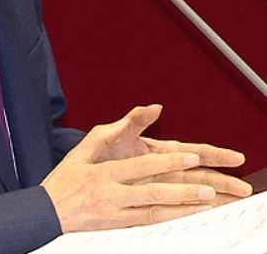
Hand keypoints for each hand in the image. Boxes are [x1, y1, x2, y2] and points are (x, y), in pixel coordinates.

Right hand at [41, 107, 251, 232]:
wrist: (48, 213)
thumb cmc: (65, 179)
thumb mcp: (79, 150)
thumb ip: (105, 134)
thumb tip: (125, 120)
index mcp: (104, 174)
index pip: (142, 167)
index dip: (168, 163)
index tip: (190, 157)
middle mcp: (113, 195)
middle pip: (153, 192)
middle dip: (183, 190)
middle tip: (208, 187)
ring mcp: (117, 214)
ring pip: (155, 213)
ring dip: (183, 209)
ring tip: (206, 204)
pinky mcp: (120, 227)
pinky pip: (150, 224)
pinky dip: (170, 221)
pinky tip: (186, 217)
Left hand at [98, 105, 251, 206]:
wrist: (77, 178)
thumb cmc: (97, 155)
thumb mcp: (115, 133)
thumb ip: (135, 120)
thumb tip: (154, 107)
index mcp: (156, 151)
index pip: (191, 151)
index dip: (213, 154)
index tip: (234, 157)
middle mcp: (161, 169)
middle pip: (198, 175)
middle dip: (222, 180)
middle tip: (243, 188)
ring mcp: (156, 186)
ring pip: (190, 191)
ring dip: (212, 196)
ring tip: (234, 202)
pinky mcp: (147, 202)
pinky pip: (173, 207)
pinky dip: (190, 210)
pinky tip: (205, 214)